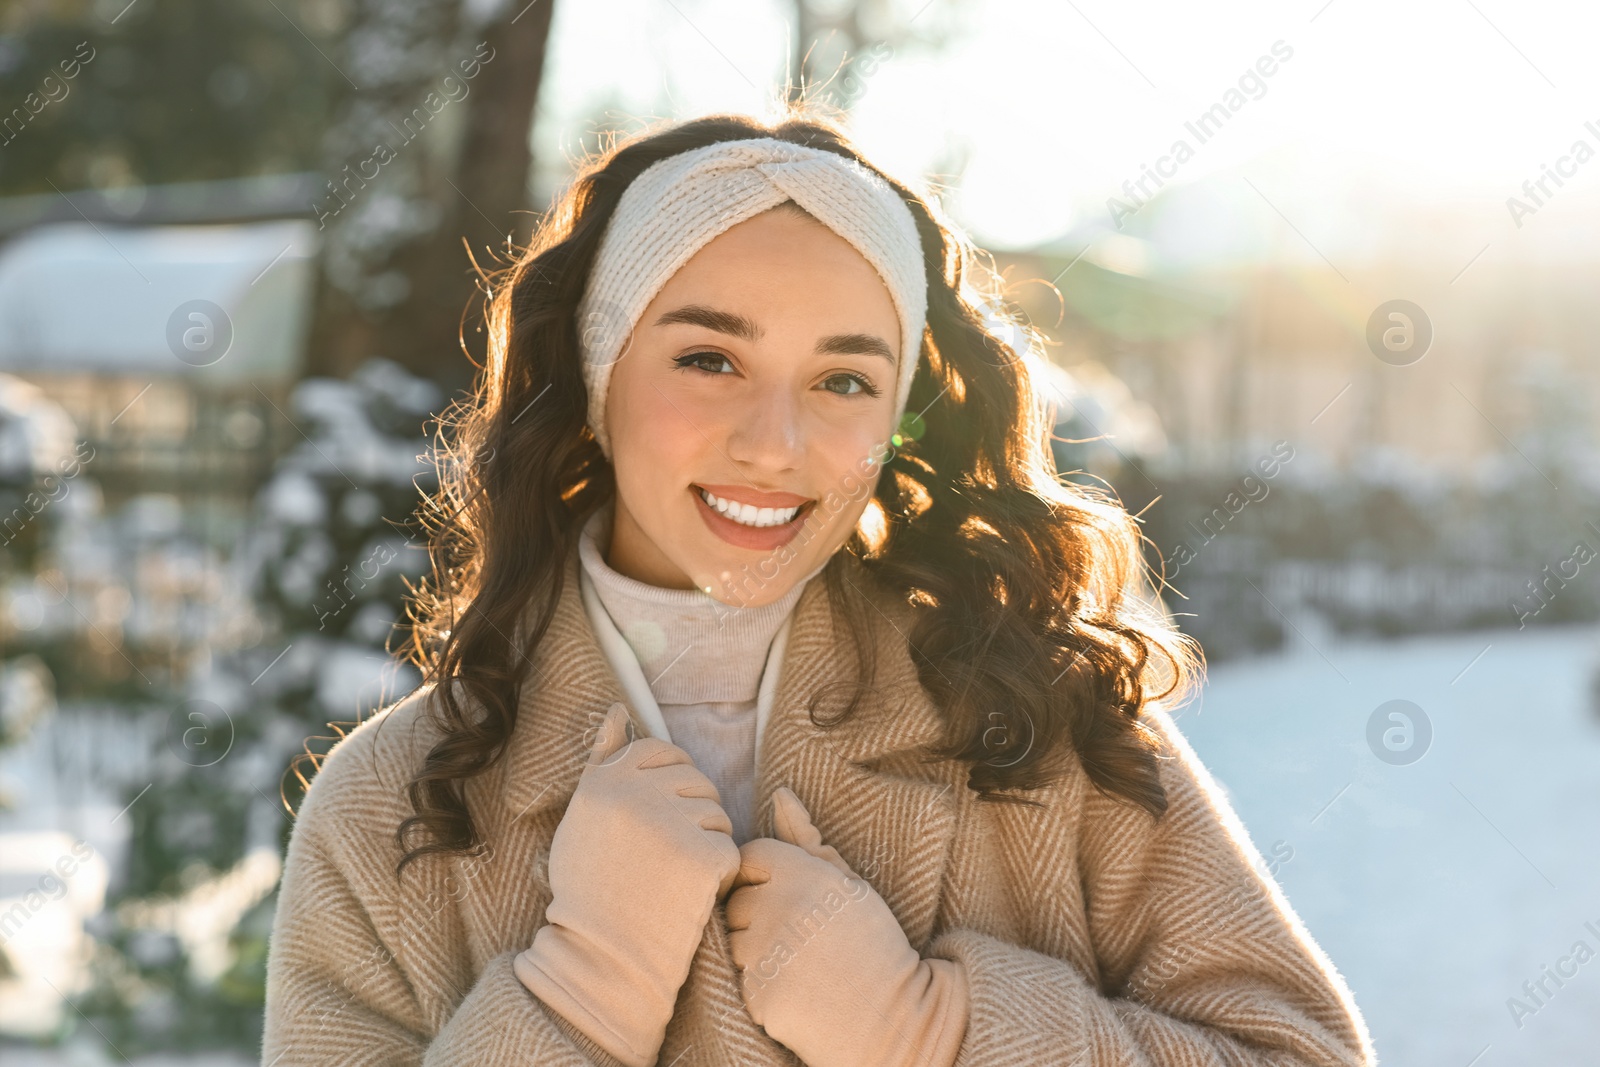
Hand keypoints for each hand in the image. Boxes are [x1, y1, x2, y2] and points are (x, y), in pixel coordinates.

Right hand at [514, 703, 741, 1066]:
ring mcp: (670, 824)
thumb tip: (618, 710)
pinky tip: (689, 895)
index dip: (670, 782)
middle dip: (691, 814)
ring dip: (708, 842)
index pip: (662, 752)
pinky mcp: (703, 856)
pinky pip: (730, 849)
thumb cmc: (590, 889)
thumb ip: (604, 761)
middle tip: (665, 859)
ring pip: (718, 814)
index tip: (660, 817)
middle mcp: (635, 795)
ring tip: (673, 878)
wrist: (601, 958)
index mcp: (604, 780)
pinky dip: (718, 874)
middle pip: (695, 781)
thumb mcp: (583, 817)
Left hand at [725, 787, 968, 1066]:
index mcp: (802, 873)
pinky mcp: (758, 993)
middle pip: (737, 899)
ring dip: (756, 950)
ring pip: (735, 941)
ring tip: (799, 962)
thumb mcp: (847, 882)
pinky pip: (741, 979)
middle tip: (801, 935)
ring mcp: (765, 953)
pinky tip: (795, 988)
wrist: (891, 1014)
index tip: (789, 895)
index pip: (750, 856)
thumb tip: (780, 794)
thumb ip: (806, 838)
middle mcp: (779, 907)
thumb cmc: (870, 941)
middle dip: (759, 914)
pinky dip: (761, 985)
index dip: (766, 874)